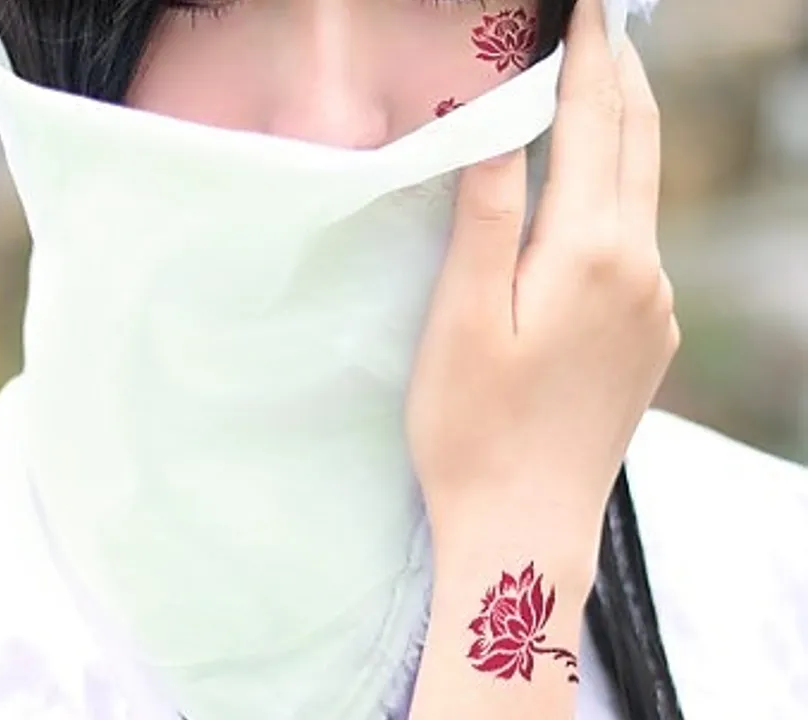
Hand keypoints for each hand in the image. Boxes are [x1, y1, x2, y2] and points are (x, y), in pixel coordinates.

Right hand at [406, 10, 677, 560]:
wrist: (527, 525)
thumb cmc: (475, 428)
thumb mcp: (462, 317)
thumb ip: (487, 216)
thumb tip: (500, 125)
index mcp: (591, 253)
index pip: (594, 122)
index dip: (588, 54)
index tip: (583, 6)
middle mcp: (642, 271)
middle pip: (639, 145)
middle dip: (623, 76)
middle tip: (602, 27)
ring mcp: (655, 308)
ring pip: (644, 195)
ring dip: (621, 137)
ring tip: (593, 96)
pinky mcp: (650, 341)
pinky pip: (641, 247)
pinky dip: (618, 201)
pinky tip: (590, 205)